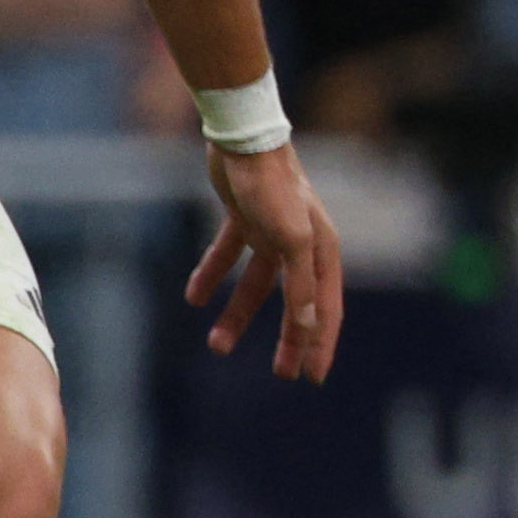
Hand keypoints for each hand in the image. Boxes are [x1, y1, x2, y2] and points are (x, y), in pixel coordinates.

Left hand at [185, 140, 342, 381]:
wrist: (242, 139)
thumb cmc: (272, 187)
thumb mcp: (290, 239)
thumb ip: (300, 282)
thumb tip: (307, 325)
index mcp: (321, 253)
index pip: (324, 310)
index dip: (319, 344)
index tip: (311, 377)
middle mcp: (301, 246)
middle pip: (294, 304)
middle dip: (288, 340)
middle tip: (280, 374)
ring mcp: (271, 233)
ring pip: (255, 285)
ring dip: (238, 314)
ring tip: (217, 344)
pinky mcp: (243, 219)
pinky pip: (227, 256)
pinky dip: (211, 276)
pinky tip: (193, 298)